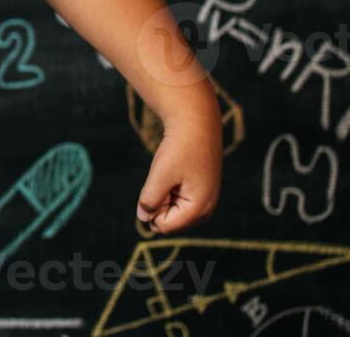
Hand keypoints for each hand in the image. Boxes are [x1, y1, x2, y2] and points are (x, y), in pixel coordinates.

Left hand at [136, 113, 221, 233]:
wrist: (195, 123)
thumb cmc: (179, 148)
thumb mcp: (160, 175)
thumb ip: (150, 200)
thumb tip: (143, 219)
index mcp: (200, 209)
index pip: (164, 226)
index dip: (153, 206)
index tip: (161, 182)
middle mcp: (206, 210)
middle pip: (168, 221)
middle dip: (160, 202)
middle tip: (168, 177)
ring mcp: (205, 202)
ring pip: (171, 210)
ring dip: (164, 194)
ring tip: (174, 173)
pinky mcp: (200, 193)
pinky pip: (176, 200)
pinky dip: (170, 187)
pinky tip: (178, 171)